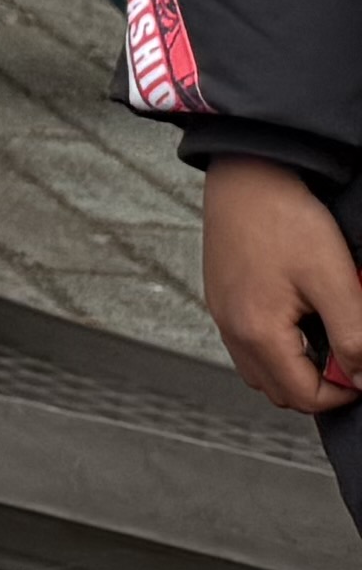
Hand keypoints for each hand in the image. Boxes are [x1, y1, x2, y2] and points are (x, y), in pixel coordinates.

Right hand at [207, 155, 361, 415]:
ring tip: (324, 334)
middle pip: (279, 391)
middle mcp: (231, 329)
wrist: (247, 174)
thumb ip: (351, 336)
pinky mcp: (222, 297)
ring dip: (296, 368)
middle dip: (318, 384)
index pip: (304, 396)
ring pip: (261, 371)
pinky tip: (299, 314)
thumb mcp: (334, 280)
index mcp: (257, 331)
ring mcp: (223, 313)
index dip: (344, 392)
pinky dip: (277, 346)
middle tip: (346, 351)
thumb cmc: (285, 219)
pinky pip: (248, 343)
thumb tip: (359, 378)